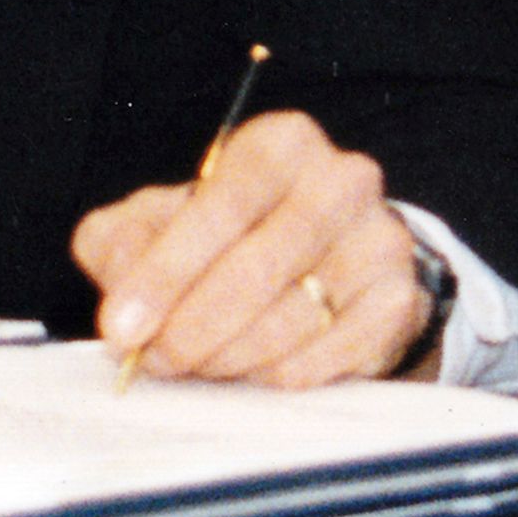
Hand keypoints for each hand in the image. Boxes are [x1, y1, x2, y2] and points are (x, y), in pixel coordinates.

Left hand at [72, 108, 425, 388]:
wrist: (331, 261)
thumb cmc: (231, 236)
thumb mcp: (165, 220)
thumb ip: (123, 239)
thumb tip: (119, 285)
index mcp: (280, 143)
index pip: (221, 205)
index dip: (165, 272)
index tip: (121, 327)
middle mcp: (341, 179)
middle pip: (257, 266)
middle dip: (191, 325)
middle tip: (155, 360)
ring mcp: (379, 239)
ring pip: (292, 317)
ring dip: (230, 355)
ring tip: (198, 365)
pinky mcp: (398, 300)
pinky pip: (329, 353)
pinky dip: (279, 373)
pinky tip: (253, 370)